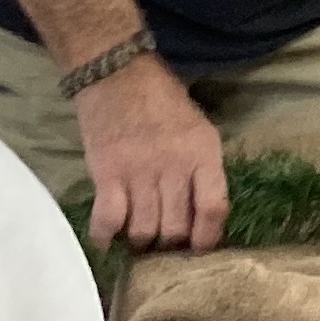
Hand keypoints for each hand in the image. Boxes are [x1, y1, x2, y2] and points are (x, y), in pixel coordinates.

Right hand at [76, 53, 230, 252]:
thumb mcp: (198, 127)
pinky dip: (106, 236)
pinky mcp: (106, 173)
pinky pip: (108, 219)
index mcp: (203, 152)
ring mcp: (138, 171)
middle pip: (175, 227)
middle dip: (170, 244)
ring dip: (141, 241)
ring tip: (138, 239)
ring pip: (143, 229)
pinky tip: (107, 239)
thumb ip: (202, 167)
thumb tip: (200, 211)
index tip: (198, 248)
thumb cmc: (161, 98)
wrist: (116, 72)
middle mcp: (173, 166)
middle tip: (163, 243)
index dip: (206, 238)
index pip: (213, 209)